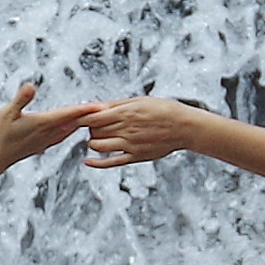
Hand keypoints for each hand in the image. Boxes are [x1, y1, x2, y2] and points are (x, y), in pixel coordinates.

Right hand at [0, 82, 102, 166]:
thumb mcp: (7, 112)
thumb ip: (20, 99)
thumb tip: (30, 86)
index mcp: (42, 123)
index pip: (69, 114)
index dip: (86, 109)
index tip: (102, 106)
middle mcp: (47, 133)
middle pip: (74, 123)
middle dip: (90, 115)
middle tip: (107, 109)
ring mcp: (45, 141)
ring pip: (69, 130)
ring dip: (81, 123)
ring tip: (93, 118)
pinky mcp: (40, 145)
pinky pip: (61, 136)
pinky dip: (70, 130)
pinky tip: (70, 130)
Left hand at [79, 95, 217, 167]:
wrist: (184, 127)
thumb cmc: (163, 110)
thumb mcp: (139, 100)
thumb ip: (116, 104)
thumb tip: (94, 104)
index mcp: (126, 112)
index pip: (94, 117)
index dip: (84, 118)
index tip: (81, 117)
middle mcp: (126, 129)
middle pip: (94, 131)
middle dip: (90, 129)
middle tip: (95, 126)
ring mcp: (130, 145)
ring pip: (99, 146)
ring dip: (93, 142)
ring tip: (98, 138)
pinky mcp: (135, 157)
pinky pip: (111, 162)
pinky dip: (97, 163)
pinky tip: (88, 161)